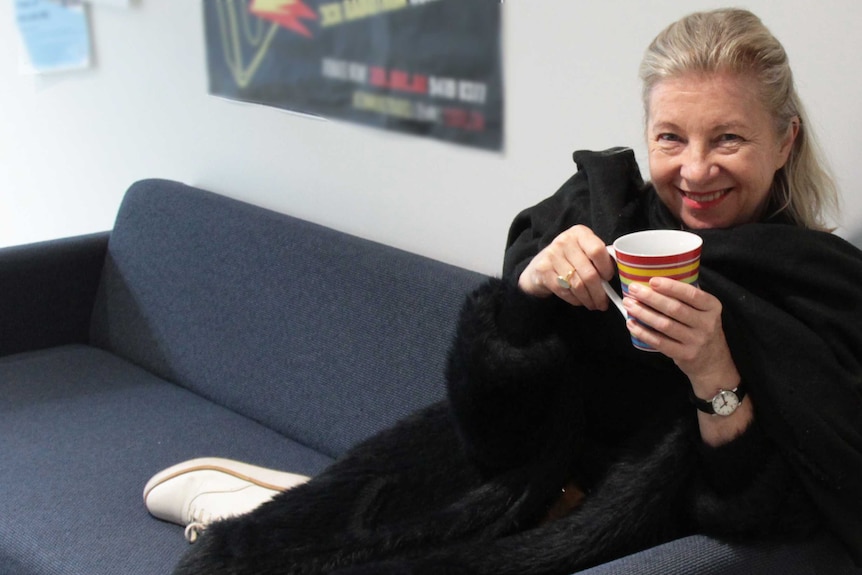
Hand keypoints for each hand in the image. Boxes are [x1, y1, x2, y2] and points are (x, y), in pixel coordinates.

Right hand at [518, 225, 616, 310]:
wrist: (539, 265)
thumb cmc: (569, 259)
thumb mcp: (584, 251)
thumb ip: (600, 257)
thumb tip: (621, 273)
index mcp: (580, 233)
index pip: (598, 250)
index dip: (606, 268)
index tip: (609, 279)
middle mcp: (565, 241)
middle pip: (589, 273)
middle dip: (599, 293)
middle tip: (603, 303)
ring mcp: (552, 255)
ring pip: (577, 285)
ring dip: (588, 299)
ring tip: (593, 304)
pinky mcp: (543, 270)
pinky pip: (564, 290)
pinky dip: (575, 300)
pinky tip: (579, 301)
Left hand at [622, 278, 737, 393]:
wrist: (712, 361)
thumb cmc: (701, 328)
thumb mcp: (704, 311)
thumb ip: (686, 298)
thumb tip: (654, 282)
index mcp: (712, 307)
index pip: (692, 294)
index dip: (671, 287)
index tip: (652, 280)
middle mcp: (707, 324)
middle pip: (675, 309)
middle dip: (651, 298)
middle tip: (634, 289)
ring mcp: (696, 341)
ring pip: (665, 325)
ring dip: (643, 313)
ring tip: (628, 304)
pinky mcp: (685, 355)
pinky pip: (660, 342)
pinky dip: (643, 332)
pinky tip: (631, 323)